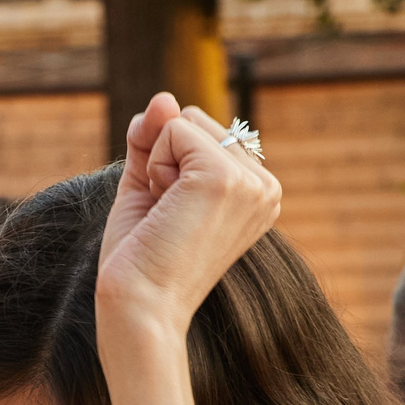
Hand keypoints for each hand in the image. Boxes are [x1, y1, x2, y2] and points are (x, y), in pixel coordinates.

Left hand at [97, 94, 282, 345]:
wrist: (138, 307)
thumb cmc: (141, 259)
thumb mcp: (148, 186)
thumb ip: (155, 139)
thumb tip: (165, 97)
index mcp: (258, 191)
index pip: (202, 131)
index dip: (167, 165)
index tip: (172, 217)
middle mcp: (266, 186)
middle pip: (194, 119)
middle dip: (163, 159)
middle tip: (166, 217)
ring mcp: (251, 182)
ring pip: (183, 121)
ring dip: (158, 165)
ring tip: (167, 217)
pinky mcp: (225, 178)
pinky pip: (173, 128)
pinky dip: (155, 166)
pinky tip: (165, 209)